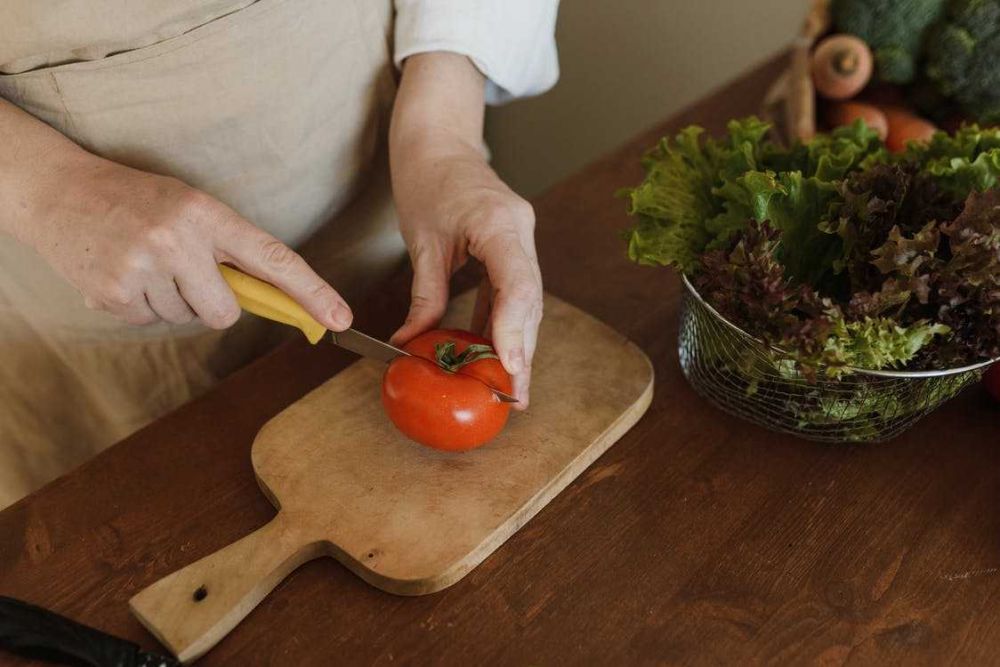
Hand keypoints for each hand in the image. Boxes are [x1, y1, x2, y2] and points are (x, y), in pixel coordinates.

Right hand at [25, 153, 351, 330]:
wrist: (57, 191)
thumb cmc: (135, 199)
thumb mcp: (188, 207)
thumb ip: (228, 249)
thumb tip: (267, 299)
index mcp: (206, 213)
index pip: (273, 258)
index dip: (311, 292)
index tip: (340, 318)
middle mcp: (177, 241)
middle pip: (226, 312)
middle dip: (213, 303)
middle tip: (183, 270)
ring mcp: (143, 270)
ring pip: (187, 319)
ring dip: (172, 300)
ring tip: (145, 262)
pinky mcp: (114, 295)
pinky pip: (153, 322)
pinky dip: (142, 306)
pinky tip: (124, 273)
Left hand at [390, 53, 542, 405]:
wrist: (440, 140)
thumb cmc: (426, 179)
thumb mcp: (420, 240)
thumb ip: (425, 295)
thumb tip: (413, 343)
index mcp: (498, 222)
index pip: (517, 283)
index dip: (516, 328)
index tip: (511, 366)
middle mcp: (520, 230)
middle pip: (530, 300)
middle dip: (524, 350)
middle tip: (518, 395)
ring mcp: (523, 237)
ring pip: (528, 300)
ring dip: (521, 343)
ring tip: (514, 387)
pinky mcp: (515, 245)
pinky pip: (516, 291)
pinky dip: (509, 323)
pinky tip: (502, 354)